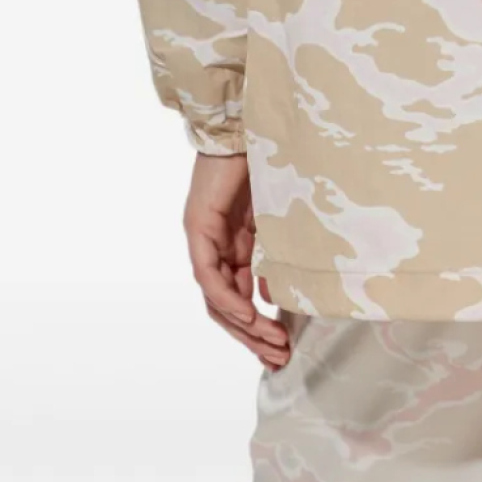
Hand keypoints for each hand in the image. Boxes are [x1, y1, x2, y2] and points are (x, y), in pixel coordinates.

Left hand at [184, 153, 288, 370]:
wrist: (245, 124)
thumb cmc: (266, 161)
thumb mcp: (274, 219)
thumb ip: (271, 254)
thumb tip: (274, 296)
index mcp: (231, 245)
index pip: (236, 298)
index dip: (256, 326)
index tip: (283, 345)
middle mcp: (212, 247)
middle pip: (224, 308)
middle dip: (251, 337)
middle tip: (279, 357)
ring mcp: (203, 239)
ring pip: (216, 299)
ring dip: (243, 327)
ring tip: (271, 345)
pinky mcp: (198, 228)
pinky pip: (210, 277)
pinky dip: (230, 300)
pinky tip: (250, 316)